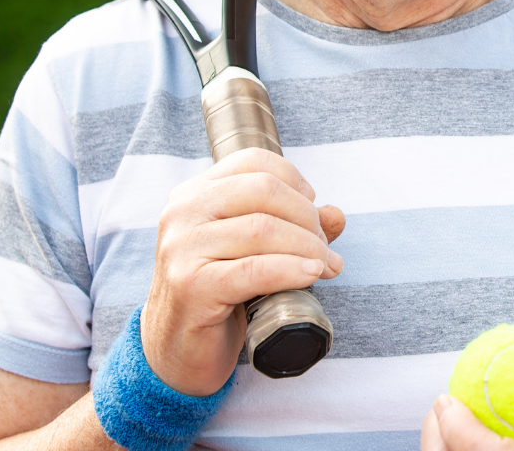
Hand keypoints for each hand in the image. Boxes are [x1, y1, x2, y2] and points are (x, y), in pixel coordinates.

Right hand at [139, 147, 344, 395]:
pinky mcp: (191, 286)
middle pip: (264, 190)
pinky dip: (292, 270)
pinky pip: (255, 269)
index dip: (294, 180)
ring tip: (324, 265)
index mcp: (195, 193)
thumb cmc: (220, 292)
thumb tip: (336, 215)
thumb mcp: (257, 249)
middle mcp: (183, 212)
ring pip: (263, 229)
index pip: (254, 162)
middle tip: (324, 246)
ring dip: (307, 246)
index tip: (313, 207)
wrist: (177, 350)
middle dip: (306, 216)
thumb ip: (296, 225)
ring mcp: (182, 247)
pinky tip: (310, 275)